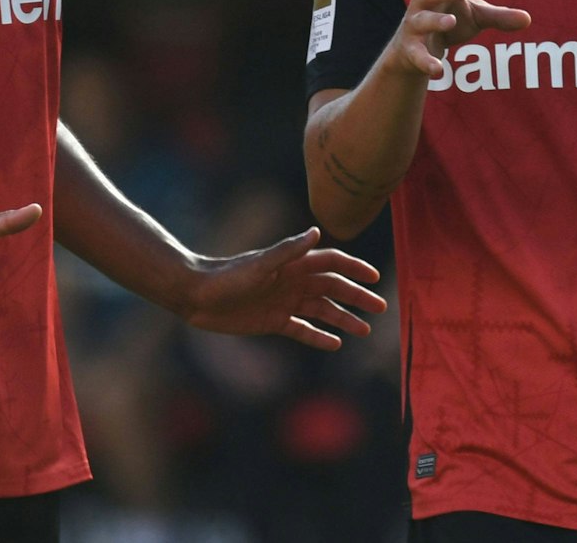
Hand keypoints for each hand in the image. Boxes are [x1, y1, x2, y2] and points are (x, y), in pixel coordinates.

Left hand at [183, 228, 387, 350]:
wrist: (196, 296)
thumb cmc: (226, 277)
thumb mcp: (259, 265)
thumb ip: (288, 251)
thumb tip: (317, 232)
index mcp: (292, 264)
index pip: (331, 262)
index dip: (354, 268)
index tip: (374, 278)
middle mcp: (292, 281)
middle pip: (332, 288)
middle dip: (357, 296)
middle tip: (380, 308)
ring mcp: (283, 301)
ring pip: (321, 310)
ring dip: (343, 318)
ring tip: (363, 331)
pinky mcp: (272, 321)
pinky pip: (302, 328)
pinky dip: (318, 336)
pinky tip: (335, 344)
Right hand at [387, 0, 531, 78]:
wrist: (412, 52)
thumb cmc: (447, 24)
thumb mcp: (475, 18)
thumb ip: (499, 17)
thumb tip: (528, 19)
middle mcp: (423, 4)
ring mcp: (414, 27)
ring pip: (421, 20)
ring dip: (435, 20)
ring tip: (451, 21)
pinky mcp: (410, 50)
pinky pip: (416, 54)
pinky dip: (426, 61)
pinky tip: (438, 69)